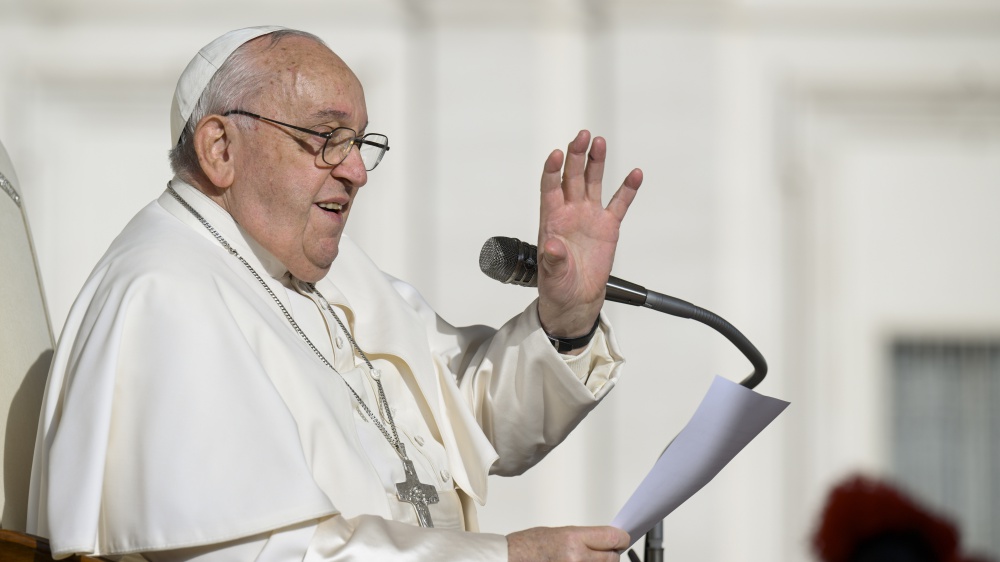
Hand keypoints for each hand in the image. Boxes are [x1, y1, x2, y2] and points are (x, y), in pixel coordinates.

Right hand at [507, 525, 629, 561]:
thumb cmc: (528, 546)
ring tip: (588, 559)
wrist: (510, 560)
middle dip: (612, 553)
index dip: (621, 537)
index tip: (623, 538)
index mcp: (573, 539)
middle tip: (607, 551)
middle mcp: (576, 558)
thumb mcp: (559, 533)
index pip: (612, 538)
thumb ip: (584, 537)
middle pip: (612, 558)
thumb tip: (605, 540)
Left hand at [537, 130, 642, 344]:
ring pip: (593, 182)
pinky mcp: (608, 226)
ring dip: (596, 162)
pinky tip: (635, 174)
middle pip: (572, 177)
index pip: (550, 188)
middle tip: (582, 136)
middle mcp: (570, 212)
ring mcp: (589, 216)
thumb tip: (552, 245)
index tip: (556, 154)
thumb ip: (553, 259)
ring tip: (600, 143)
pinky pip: (619, 203)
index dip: (552, 171)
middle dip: (576, 155)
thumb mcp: (553, 275)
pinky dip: (627, 189)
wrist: (576, 298)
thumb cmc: (558, 286)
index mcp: (552, 220)